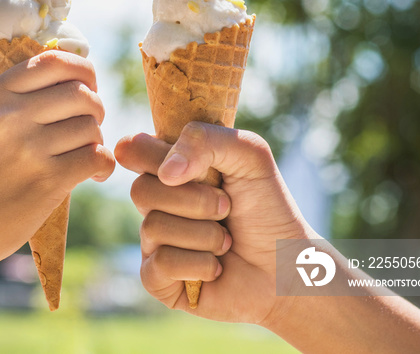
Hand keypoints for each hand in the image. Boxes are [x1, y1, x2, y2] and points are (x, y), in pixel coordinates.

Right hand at [0, 51, 114, 270]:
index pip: (54, 61)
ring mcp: (29, 148)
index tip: (87, 87)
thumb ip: (24, 94)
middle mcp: (11, 115)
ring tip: (80, 155)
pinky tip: (92, 175)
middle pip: (81, 94)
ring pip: (91, 127)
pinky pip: (98, 157)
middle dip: (95, 110)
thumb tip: (81, 76)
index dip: (83, 70)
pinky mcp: (47, 180)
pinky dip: (103, 166)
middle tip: (87, 127)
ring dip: (96, 142)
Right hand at [115, 122, 313, 323]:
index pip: (131, 149)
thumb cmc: (267, 207)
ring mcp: (153, 241)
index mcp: (169, 167)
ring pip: (153, 228)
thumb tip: (165, 174)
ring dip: (205, 234)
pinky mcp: (157, 279)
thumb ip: (205, 140)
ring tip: (226, 241)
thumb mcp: (248, 155)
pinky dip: (200, 263)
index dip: (154, 157)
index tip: (188, 169)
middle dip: (195, 200)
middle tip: (227, 207)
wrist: (288, 265)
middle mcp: (155, 202)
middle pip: (140, 190)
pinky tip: (216, 268)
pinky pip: (161, 264)